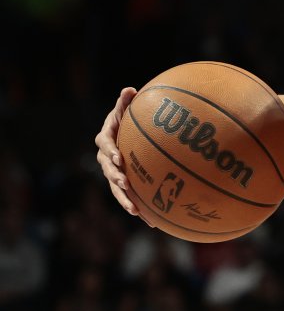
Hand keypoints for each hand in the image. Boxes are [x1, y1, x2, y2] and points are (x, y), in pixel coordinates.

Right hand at [94, 88, 143, 217]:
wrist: (125, 132)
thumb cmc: (126, 118)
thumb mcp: (124, 108)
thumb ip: (125, 101)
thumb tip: (129, 89)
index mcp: (105, 139)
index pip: (104, 145)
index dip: (110, 151)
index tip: (117, 157)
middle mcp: (106, 158)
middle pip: (108, 170)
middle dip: (116, 179)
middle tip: (125, 184)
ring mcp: (113, 172)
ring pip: (116, 188)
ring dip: (125, 199)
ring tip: (135, 211)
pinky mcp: (123, 183)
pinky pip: (130, 196)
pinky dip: (139, 207)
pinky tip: (152, 221)